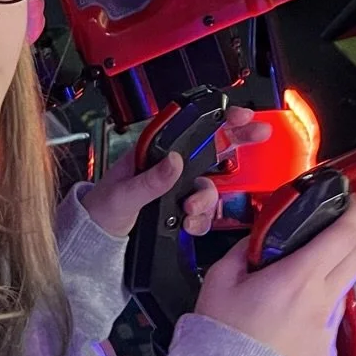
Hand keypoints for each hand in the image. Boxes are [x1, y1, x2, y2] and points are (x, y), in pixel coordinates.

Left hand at [77, 106, 269, 239]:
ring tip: (188, 214)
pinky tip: (187, 226)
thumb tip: (175, 162)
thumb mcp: (122, 194)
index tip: (239, 114)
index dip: (218, 117)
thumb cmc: (100, 210)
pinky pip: (204, 211)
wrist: (95, 241)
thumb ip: (150, 180)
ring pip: (209, 185)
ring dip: (206, 200)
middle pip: (210, 147)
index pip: (191, 126)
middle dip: (237, 139)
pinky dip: (201, 220)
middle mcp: (169, 165)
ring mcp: (177, 187)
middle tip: (259, 133)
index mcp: (154, 151)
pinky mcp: (179, 209)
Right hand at [194, 197, 355, 355]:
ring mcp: (328, 331)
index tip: (350, 200)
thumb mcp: (219, 280)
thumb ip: (243, 250)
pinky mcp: (326, 353)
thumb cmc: (220, 342)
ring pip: (346, 286)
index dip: (355, 210)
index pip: (346, 234)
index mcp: (299, 280)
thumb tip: (257, 238)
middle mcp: (322, 304)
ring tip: (313, 265)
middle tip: (349, 217)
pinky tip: (298, 307)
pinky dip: (322, 303)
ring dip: (339, 268)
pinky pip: (332, 317)